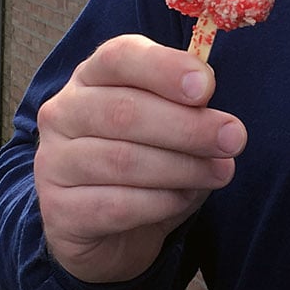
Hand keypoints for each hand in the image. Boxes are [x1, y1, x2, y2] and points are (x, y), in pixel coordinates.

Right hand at [33, 34, 246, 283]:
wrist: (108, 233)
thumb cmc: (146, 167)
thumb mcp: (170, 127)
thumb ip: (189, 111)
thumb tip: (224, 122)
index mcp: (92, 77)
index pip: (118, 57)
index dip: (164, 68)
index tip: (207, 86)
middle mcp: (64, 113)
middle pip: (125, 111)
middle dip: (188, 126)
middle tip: (234, 139)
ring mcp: (54, 162)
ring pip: (123, 160)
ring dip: (183, 167)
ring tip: (221, 172)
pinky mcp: (59, 210)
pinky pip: (117, 205)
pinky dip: (161, 203)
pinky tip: (184, 200)